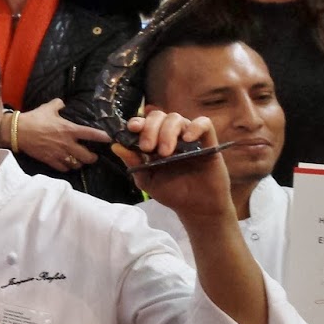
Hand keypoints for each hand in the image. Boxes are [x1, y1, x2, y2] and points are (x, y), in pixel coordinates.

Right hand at [18, 98, 109, 171]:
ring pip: (76, 164)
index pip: (91, 134)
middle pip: (87, 156)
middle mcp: (67, 144)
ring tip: (79, 161)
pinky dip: (67, 167)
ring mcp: (59, 154)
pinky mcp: (50, 160)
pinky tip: (66, 164)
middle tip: (92, 156)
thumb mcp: (48, 108)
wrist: (18, 131)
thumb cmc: (34, 118)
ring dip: (79, 163)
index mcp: (69, 129)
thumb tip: (62, 103)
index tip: (109, 139)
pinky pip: (63, 168)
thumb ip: (58, 105)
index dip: (103, 137)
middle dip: (92, 158)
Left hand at [112, 111, 233, 219]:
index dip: (137, 122)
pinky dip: (195, 127)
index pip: (144, 123)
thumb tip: (115, 146)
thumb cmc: (171, 192)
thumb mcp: (147, 180)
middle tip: (148, 147)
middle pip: (159, 116)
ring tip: (166, 152)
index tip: (132, 128)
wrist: (196, 207)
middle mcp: (170, 136)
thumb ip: (133, 163)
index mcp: (154, 142)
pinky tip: (187, 139)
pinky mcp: (208, 142)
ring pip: (177, 118)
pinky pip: (204, 124)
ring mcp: (189, 138)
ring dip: (168, 132)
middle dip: (150, 128)